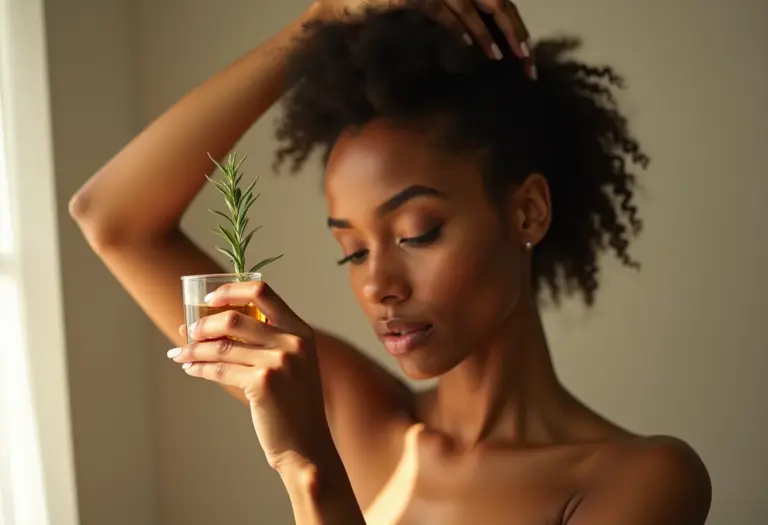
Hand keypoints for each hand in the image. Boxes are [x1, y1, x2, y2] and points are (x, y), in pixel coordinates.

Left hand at [169, 281, 332, 471]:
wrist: (306, 446)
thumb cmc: (293, 405)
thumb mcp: (291, 365)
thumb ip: (263, 342)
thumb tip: (206, 323)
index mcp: (300, 331)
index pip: (263, 291)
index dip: (231, 290)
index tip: (210, 299)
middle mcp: (292, 342)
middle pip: (235, 316)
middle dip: (204, 324)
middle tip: (189, 331)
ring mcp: (278, 362)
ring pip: (222, 344)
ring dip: (194, 348)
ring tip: (180, 353)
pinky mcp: (263, 383)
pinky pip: (220, 369)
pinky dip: (199, 367)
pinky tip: (190, 368)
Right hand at [312, 0, 535, 77]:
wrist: (345, 3)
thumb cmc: (386, 5)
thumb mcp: (429, 9)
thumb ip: (454, 16)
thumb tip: (480, 39)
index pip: (495, 2)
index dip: (513, 25)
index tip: (524, 52)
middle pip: (495, 1)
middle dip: (514, 30)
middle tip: (527, 58)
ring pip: (474, 6)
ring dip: (491, 33)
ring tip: (504, 57)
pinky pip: (444, 10)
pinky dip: (460, 28)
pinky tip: (471, 47)